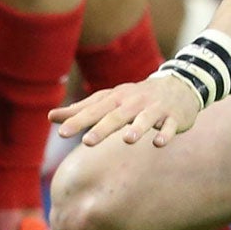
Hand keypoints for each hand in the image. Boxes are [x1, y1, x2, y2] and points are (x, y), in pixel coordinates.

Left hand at [49, 72, 202, 147]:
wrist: (179, 86)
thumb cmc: (136, 98)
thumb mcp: (109, 100)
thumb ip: (82, 110)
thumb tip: (51, 117)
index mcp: (116, 98)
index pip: (94, 109)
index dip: (78, 120)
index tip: (61, 133)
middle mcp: (134, 101)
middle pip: (116, 115)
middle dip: (102, 127)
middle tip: (87, 142)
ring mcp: (155, 108)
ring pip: (145, 118)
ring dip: (137, 128)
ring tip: (128, 140)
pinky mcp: (173, 117)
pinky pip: (169, 126)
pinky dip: (165, 133)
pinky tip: (159, 143)